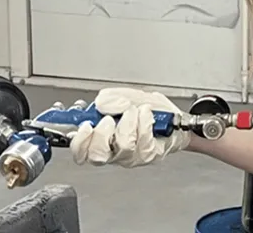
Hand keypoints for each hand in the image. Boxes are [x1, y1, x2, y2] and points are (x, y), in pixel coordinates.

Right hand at [69, 88, 190, 167]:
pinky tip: (147, 114)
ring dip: (128, 123)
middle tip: (110, 119)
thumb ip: (111, 98)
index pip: (81, 151)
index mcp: (101, 138)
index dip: (79, 142)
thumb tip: (101, 105)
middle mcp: (114, 151)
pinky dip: (144, 122)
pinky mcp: (149, 155)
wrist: (173, 118)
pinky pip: (143, 142)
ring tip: (134, 111)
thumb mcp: (126, 96)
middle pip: (97, 156)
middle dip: (102, 134)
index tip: (85, 126)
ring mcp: (132, 156)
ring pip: (122, 147)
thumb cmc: (148, 110)